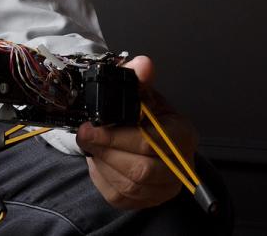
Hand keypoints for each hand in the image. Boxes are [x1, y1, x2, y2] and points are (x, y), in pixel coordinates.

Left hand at [76, 55, 197, 209]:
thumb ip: (139, 80)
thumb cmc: (147, 115)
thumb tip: (143, 64)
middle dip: (105, 150)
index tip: (90, 127)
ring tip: (91, 145)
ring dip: (102, 163)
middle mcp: (179, 166)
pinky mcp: (146, 201)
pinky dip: (102, 177)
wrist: (149, 135)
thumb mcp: (144, 93)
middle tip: (84, 135)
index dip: (116, 137)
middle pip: (140, 169)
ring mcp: (165, 188)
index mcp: (182, 135)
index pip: (150, 142)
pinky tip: (98, 160)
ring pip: (129, 185)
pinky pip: (120, 196)